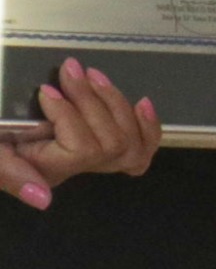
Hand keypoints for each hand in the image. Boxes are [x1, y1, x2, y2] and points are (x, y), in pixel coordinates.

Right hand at [0, 59, 161, 209]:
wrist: (3, 127)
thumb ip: (9, 174)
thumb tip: (43, 200)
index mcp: (48, 168)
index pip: (81, 151)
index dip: (69, 115)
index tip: (45, 90)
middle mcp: (77, 169)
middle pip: (112, 144)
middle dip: (94, 101)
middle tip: (69, 69)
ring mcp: (96, 158)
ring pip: (131, 142)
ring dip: (115, 102)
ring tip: (91, 74)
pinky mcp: (109, 142)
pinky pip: (142, 147)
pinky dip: (148, 125)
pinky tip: (141, 102)